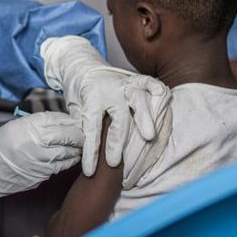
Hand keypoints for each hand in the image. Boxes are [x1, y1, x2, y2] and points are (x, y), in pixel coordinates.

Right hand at [0, 111, 82, 209]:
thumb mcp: (15, 126)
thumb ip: (38, 122)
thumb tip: (61, 121)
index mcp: (29, 127)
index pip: (58, 119)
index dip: (69, 119)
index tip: (74, 120)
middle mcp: (38, 143)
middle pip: (69, 135)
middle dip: (79, 133)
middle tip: (83, 131)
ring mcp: (43, 161)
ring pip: (71, 152)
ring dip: (78, 147)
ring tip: (79, 143)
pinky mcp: (44, 174)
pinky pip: (64, 165)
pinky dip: (70, 159)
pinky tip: (71, 155)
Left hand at [42, 36, 164, 175]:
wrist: (81, 66)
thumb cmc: (78, 93)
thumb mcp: (74, 109)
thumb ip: (81, 125)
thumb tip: (84, 150)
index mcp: (90, 98)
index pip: (91, 128)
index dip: (90, 151)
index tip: (90, 170)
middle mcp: (109, 91)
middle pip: (116, 118)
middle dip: (117, 142)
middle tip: (115, 164)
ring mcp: (124, 84)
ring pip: (137, 100)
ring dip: (144, 118)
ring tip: (149, 136)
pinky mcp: (134, 79)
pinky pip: (148, 81)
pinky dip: (156, 88)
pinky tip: (162, 95)